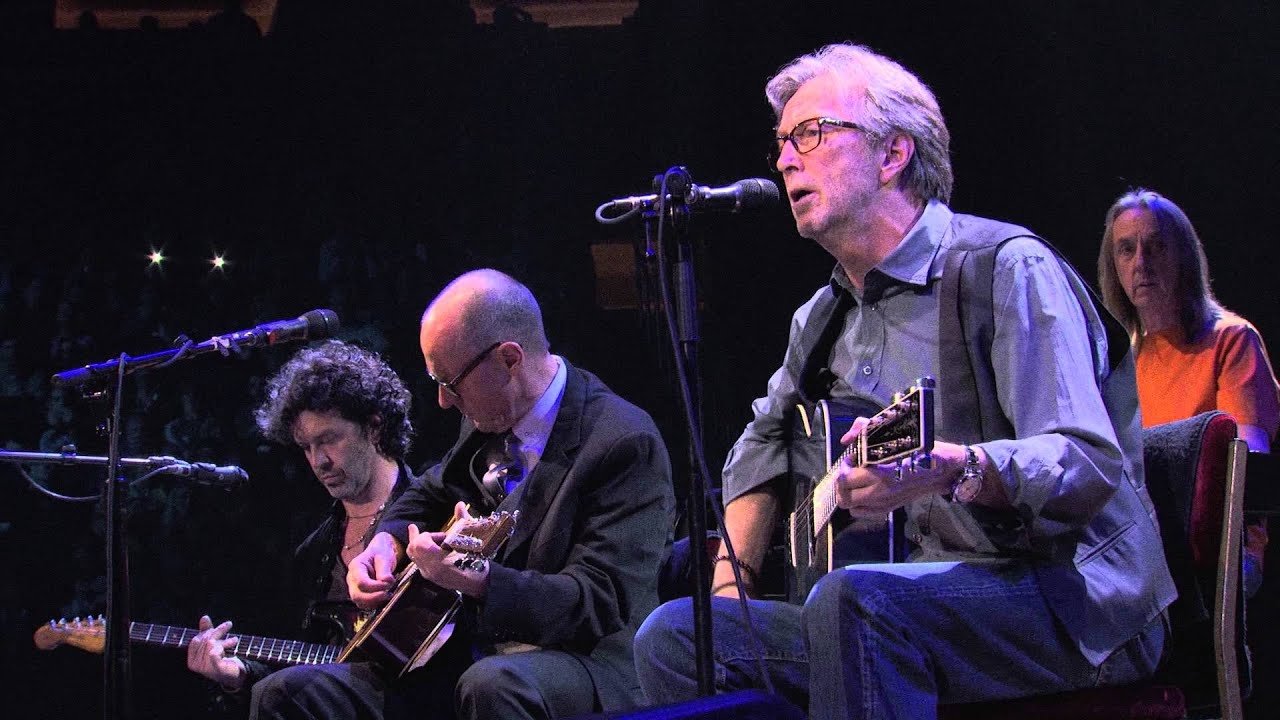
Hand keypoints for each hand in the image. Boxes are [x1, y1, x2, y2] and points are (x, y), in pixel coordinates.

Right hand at [186, 615, 245, 690]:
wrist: (236, 674)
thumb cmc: (223, 659)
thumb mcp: (214, 643)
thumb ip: (207, 631)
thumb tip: (204, 617)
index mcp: (192, 660)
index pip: (195, 640)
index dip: (205, 631)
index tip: (215, 627)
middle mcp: (196, 665)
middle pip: (204, 640)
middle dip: (217, 631)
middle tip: (228, 625)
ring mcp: (205, 668)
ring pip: (211, 644)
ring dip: (224, 638)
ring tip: (234, 639)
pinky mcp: (216, 668)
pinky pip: (214, 653)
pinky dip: (224, 645)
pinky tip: (233, 643)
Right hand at [347, 532, 399, 609]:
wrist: (380, 552)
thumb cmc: (380, 553)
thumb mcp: (384, 557)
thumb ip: (384, 570)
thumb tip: (387, 582)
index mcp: (355, 566)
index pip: (361, 582)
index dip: (375, 587)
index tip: (388, 584)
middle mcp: (352, 578)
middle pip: (357, 595)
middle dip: (374, 598)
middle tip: (388, 593)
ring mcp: (354, 587)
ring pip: (360, 602)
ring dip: (375, 602)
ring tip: (388, 594)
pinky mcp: (360, 593)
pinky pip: (365, 604)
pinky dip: (375, 603)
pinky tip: (384, 597)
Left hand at [406, 502, 490, 598]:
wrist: (481, 584)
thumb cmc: (478, 562)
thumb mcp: (472, 540)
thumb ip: (463, 521)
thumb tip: (458, 504)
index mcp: (439, 561)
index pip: (420, 543)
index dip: (429, 535)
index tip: (444, 535)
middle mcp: (430, 569)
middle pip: (412, 549)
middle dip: (420, 537)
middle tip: (429, 533)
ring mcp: (429, 574)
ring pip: (414, 556)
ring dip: (421, 544)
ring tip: (434, 540)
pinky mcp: (431, 577)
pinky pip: (419, 562)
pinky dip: (423, 552)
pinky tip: (435, 548)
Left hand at [833, 420, 962, 515]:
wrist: (941, 470)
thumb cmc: (917, 449)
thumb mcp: (891, 432)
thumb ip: (863, 430)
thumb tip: (846, 440)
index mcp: (880, 473)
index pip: (845, 478)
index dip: (843, 467)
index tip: (852, 458)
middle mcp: (880, 492)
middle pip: (843, 496)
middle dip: (842, 482)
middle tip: (851, 470)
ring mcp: (884, 503)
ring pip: (850, 507)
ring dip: (848, 494)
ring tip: (856, 481)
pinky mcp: (889, 509)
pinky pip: (862, 513)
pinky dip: (857, 504)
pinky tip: (864, 492)